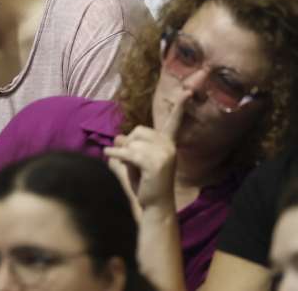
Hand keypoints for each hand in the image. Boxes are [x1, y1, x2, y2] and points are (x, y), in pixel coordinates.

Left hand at [105, 89, 189, 213]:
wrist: (155, 206)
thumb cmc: (145, 183)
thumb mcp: (135, 160)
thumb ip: (129, 145)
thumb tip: (117, 137)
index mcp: (168, 143)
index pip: (174, 122)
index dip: (180, 107)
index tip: (189, 92)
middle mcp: (169, 146)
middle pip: (139, 131)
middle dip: (129, 143)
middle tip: (128, 159)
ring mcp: (164, 154)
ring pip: (132, 142)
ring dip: (123, 153)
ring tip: (126, 165)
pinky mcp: (154, 163)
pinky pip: (128, 152)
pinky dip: (115, 154)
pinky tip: (108, 155)